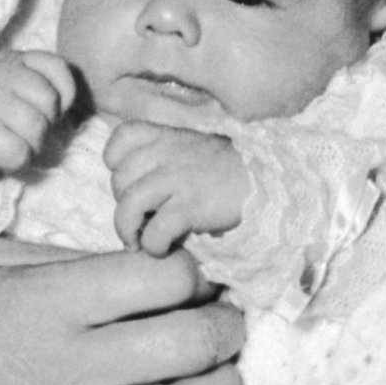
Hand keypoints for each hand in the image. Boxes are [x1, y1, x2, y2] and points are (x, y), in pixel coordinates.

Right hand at [0, 49, 78, 225]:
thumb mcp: (13, 87)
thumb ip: (42, 84)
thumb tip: (70, 103)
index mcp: (12, 61)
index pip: (57, 67)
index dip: (63, 94)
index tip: (48, 108)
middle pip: (49, 100)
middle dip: (45, 122)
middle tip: (24, 129)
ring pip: (37, 128)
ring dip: (31, 145)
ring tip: (11, 142)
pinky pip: (20, 153)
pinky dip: (16, 162)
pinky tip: (0, 155)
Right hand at [0, 247, 242, 384]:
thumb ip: (56, 261)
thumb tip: (133, 263)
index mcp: (42, 303)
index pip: (155, 279)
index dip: (192, 273)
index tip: (195, 278)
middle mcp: (61, 367)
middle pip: (183, 345)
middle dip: (224, 330)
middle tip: (229, 324)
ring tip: (226, 377)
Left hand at [104, 119, 249, 255]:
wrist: (270, 181)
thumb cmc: (231, 170)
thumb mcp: (195, 147)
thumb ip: (166, 154)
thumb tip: (138, 182)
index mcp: (169, 136)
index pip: (123, 137)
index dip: (116, 162)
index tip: (131, 181)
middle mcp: (168, 154)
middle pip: (119, 179)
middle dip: (123, 204)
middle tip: (140, 220)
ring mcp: (178, 180)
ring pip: (128, 205)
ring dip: (127, 230)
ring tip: (138, 242)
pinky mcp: (191, 207)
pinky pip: (155, 231)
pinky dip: (153, 245)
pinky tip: (164, 248)